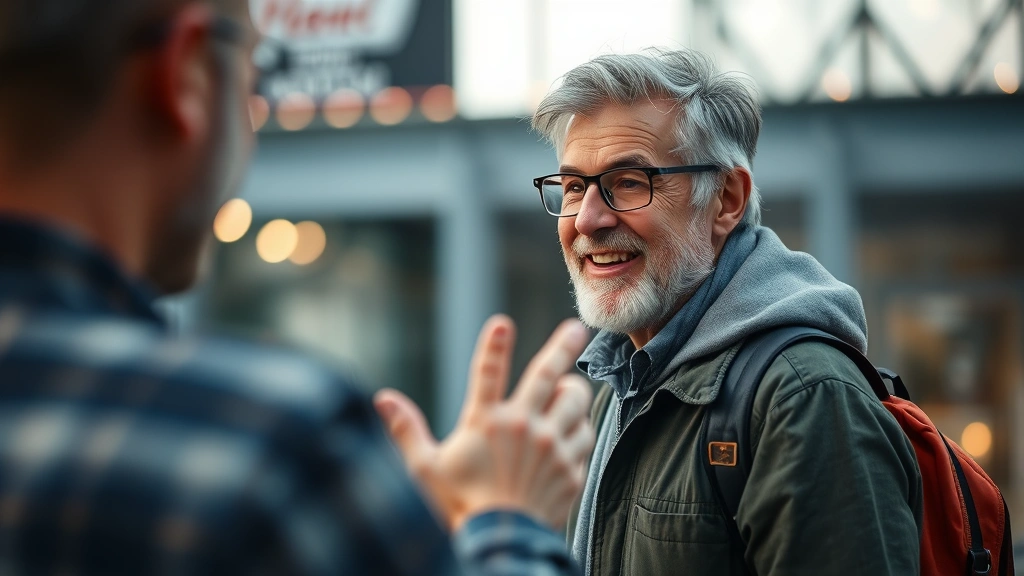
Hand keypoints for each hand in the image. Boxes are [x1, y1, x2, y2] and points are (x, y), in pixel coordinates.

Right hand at [373, 315, 594, 531]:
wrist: (501, 545)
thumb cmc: (459, 506)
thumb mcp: (425, 469)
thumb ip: (406, 430)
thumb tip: (383, 398)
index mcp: (486, 423)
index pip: (488, 372)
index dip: (494, 345)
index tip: (502, 324)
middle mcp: (523, 428)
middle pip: (549, 374)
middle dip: (564, 346)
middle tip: (576, 329)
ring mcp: (551, 447)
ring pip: (576, 402)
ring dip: (574, 393)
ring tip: (570, 390)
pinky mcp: (571, 469)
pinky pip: (585, 436)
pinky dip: (580, 430)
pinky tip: (571, 433)